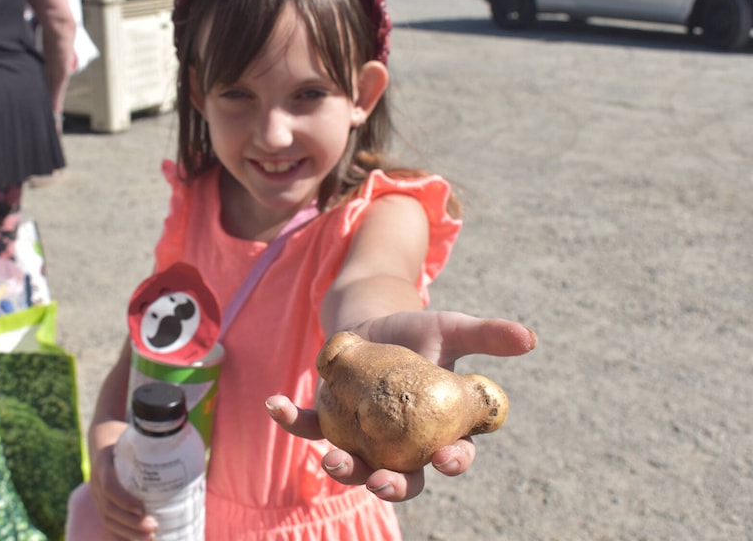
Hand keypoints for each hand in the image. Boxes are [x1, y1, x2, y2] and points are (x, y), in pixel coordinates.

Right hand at [88, 443, 158, 539]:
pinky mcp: (101, 503)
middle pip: (108, 508)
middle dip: (130, 522)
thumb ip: (150, 443)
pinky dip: (121, 534)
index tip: (141, 508)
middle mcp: (96, 481)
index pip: (109, 485)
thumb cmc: (125, 438)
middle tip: (153, 526)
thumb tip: (181, 448)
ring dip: (128, 531)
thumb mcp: (133, 436)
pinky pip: (108, 522)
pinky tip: (138, 540)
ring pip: (107, 518)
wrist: (102, 440)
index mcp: (104, 462)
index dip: (123, 499)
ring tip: (149, 537)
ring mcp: (96, 494)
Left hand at [267, 312, 535, 501]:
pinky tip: (276, 404)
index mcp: (437, 429)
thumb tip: (529, 338)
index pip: (451, 455)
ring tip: (330, 460)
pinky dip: (292, 419)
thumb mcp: (451, 329)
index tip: (448, 459)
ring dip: (343, 467)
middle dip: (393, 485)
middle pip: (401, 477)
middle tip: (383, 482)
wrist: (373, 320)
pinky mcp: (330, 419)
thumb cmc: (418, 332)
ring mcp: (362, 436)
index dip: (452, 461)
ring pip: (355, 463)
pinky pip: (310, 425)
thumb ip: (486, 336)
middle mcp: (399, 443)